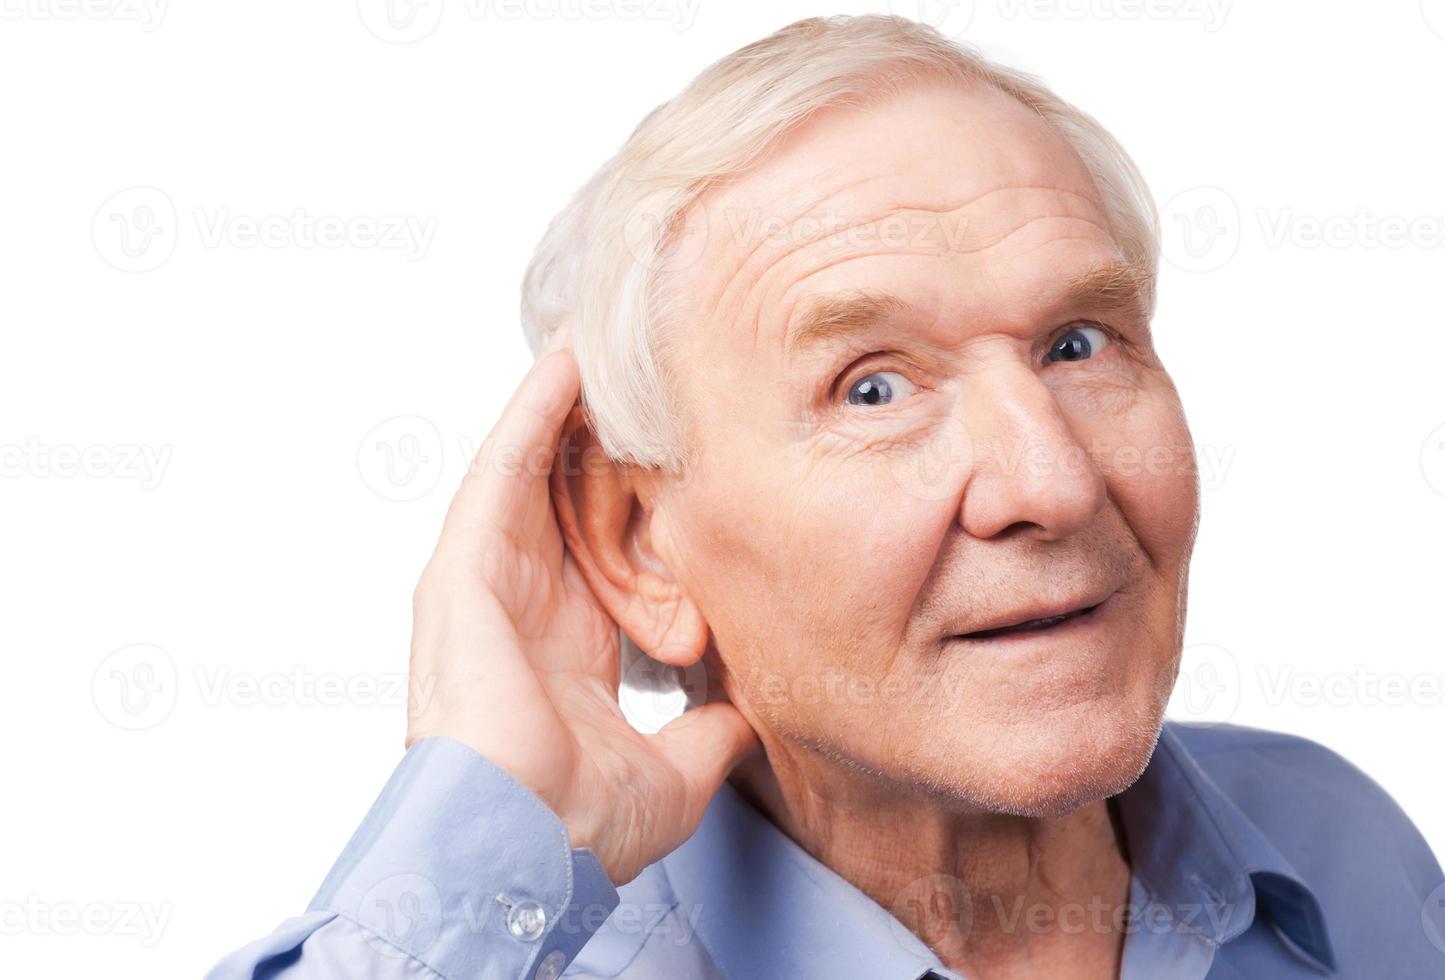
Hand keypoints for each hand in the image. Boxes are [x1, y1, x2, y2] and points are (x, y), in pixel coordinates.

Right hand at [405, 334, 757, 884]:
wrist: (525, 846)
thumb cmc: (581, 824)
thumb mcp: (674, 771)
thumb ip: (710, 735)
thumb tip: (749, 717)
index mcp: (565, 643)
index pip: (602, 543)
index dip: (634, 490)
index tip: (676, 442)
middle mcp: (521, 601)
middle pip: (563, 488)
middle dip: (601, 427)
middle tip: (643, 362)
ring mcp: (487, 578)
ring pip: (532, 465)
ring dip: (567, 401)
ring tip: (609, 337)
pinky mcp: (463, 564)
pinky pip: (503, 468)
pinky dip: (534, 412)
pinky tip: (567, 361)